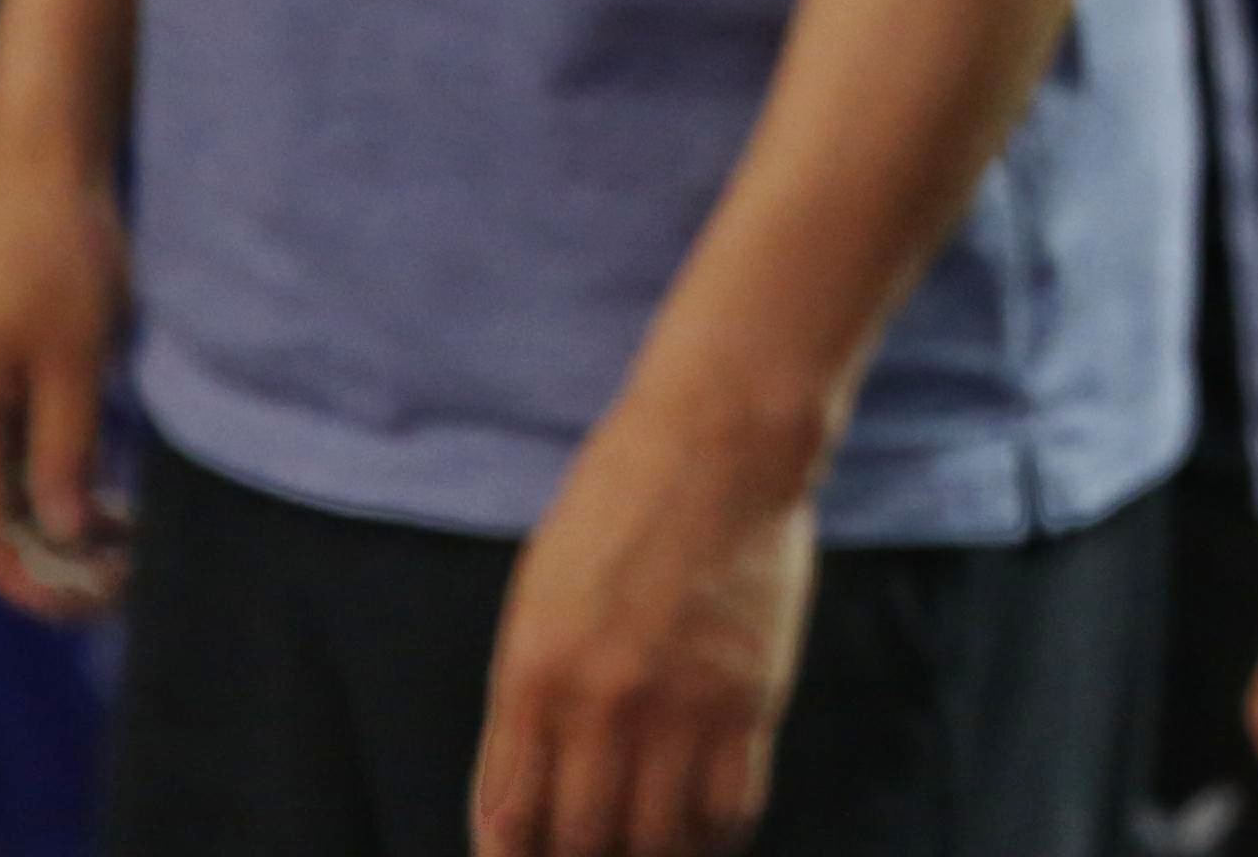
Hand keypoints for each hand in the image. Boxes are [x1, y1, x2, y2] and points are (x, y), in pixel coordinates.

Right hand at [0, 145, 131, 620]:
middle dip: (37, 558)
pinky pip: (3, 447)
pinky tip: (98, 491)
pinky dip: (45, 478)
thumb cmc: (62, 252)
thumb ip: (64, 448)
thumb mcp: (76, 357)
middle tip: (112, 583)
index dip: (21, 576)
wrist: (42, 165)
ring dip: (45, 520)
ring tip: (119, 544)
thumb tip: (59, 531)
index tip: (81, 603)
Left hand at [468, 374, 822, 856]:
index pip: (507, 821)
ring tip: (647, 848)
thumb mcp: (537, 598)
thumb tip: (523, 798)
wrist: (720, 442)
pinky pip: (730, 809)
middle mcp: (599, 704)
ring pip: (657, 841)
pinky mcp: (750, 699)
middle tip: (591, 854)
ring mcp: (680, 706)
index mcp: (531, 676)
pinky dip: (713, 838)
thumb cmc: (620, 505)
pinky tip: (703, 833)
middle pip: (581, 843)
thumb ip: (525, 698)